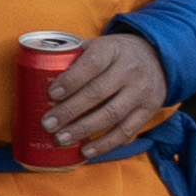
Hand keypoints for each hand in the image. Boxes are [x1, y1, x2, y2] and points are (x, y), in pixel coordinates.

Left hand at [45, 29, 173, 153]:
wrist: (158, 58)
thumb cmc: (116, 54)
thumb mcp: (99, 45)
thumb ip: (74, 55)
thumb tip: (36, 71)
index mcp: (113, 50)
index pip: (91, 64)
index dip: (70, 80)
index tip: (50, 95)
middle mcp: (130, 70)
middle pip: (97, 93)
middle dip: (70, 111)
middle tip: (47, 124)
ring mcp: (142, 92)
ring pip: (111, 114)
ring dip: (84, 130)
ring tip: (61, 139)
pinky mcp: (149, 110)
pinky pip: (126, 131)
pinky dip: (105, 144)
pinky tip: (86, 150)